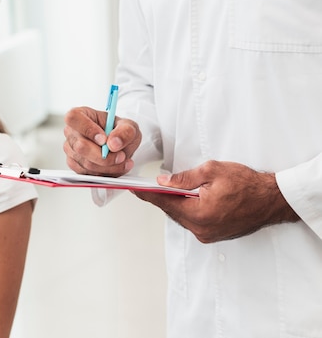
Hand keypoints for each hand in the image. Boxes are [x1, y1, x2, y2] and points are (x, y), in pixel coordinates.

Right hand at [63, 106, 140, 176]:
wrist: (119, 144)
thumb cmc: (119, 131)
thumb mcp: (129, 126)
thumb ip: (125, 132)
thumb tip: (113, 143)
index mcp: (80, 115)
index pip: (73, 118)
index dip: (88, 129)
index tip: (104, 139)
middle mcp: (71, 132)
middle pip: (80, 146)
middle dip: (103, 156)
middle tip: (121, 155)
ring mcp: (71, 149)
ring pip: (86, 163)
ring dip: (108, 166)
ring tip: (123, 161)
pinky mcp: (74, 164)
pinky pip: (87, 173)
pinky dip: (105, 172)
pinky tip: (115, 167)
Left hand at [134, 160, 299, 242]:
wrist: (273, 200)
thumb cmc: (247, 184)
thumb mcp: (212, 171)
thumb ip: (184, 178)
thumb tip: (163, 182)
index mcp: (199, 214)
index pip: (165, 202)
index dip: (147, 194)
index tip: (132, 189)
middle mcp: (201, 229)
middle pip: (171, 211)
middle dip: (160, 197)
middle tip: (146, 186)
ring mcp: (208, 234)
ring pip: (181, 217)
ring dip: (174, 204)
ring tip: (164, 190)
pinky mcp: (213, 235)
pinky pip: (192, 221)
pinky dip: (186, 210)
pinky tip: (184, 199)